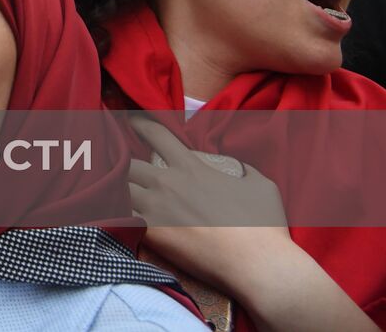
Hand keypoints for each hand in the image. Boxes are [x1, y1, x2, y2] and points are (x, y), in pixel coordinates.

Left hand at [128, 118, 292, 297]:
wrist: (257, 265)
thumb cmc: (264, 225)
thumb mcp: (260, 185)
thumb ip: (241, 170)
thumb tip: (237, 168)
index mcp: (191, 168)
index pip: (156, 134)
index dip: (140, 123)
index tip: (131, 119)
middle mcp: (168, 184)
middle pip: (128, 165)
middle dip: (126, 165)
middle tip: (128, 171)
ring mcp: (157, 210)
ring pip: (122, 192)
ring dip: (123, 192)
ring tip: (127, 197)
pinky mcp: (152, 235)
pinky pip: (124, 219)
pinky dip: (124, 217)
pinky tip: (128, 220)